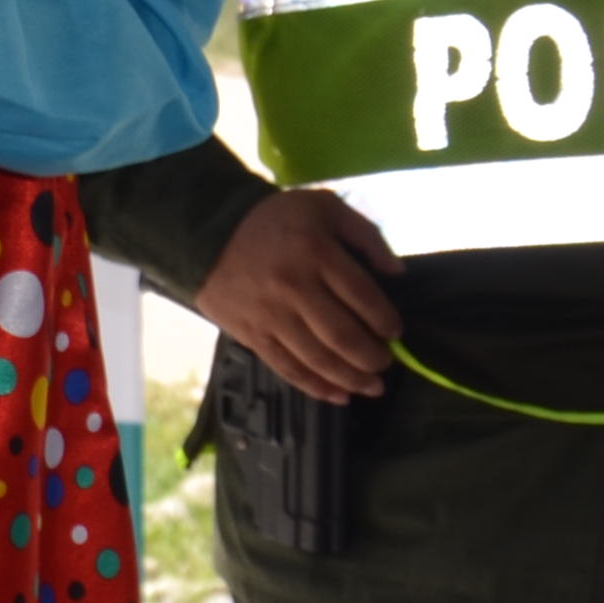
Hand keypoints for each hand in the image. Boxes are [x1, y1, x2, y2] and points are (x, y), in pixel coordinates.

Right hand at [197, 186, 400, 403]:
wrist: (207, 232)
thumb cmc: (273, 218)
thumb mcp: (323, 206)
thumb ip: (365, 233)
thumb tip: (397, 272)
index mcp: (317, 253)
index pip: (363, 296)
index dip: (386, 321)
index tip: (395, 332)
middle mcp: (294, 288)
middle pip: (343, 335)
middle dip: (372, 357)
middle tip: (385, 363)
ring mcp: (271, 316)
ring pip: (318, 358)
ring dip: (351, 378)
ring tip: (372, 387)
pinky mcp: (252, 335)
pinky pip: (287, 368)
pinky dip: (316, 386)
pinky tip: (338, 396)